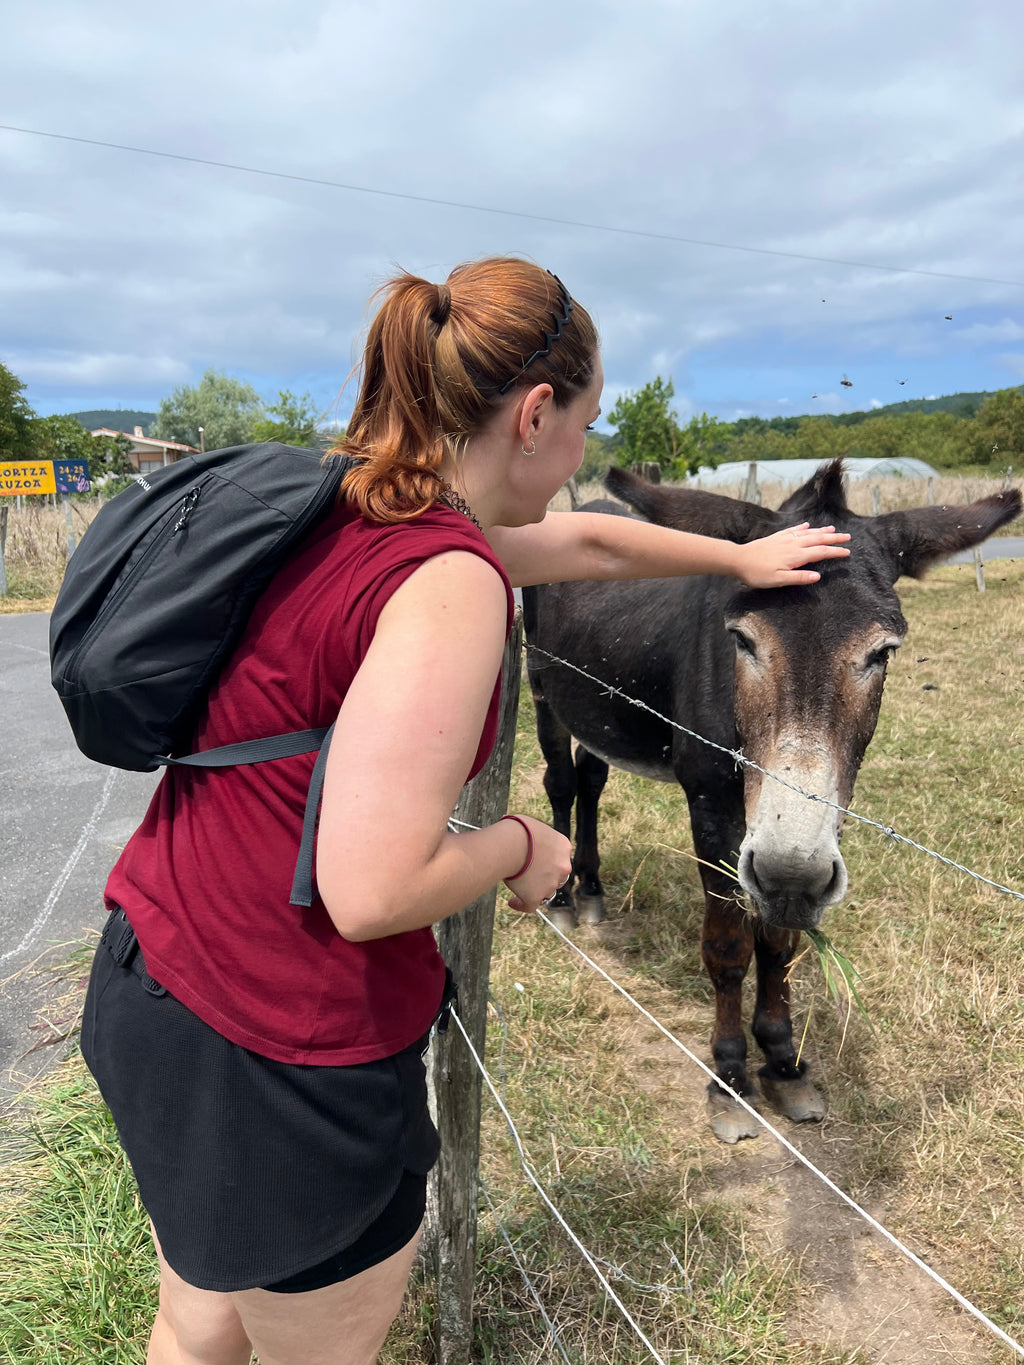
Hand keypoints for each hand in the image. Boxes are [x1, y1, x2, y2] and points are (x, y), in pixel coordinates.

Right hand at [502, 815, 571, 913]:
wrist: (511, 842)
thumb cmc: (517, 829)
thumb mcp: (534, 827)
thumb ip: (538, 839)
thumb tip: (528, 843)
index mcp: (563, 846)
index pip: (560, 858)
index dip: (548, 862)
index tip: (539, 864)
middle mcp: (563, 866)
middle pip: (556, 876)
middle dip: (545, 877)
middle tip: (529, 876)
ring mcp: (551, 883)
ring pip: (545, 892)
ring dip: (534, 890)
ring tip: (518, 886)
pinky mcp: (536, 896)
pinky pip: (530, 905)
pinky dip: (521, 905)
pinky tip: (513, 902)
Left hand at [735, 523, 850, 587]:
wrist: (738, 559)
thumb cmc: (757, 573)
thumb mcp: (778, 580)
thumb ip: (798, 578)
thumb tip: (817, 577)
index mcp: (795, 556)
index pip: (820, 552)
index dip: (835, 552)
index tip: (847, 552)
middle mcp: (793, 544)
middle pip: (817, 539)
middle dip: (834, 538)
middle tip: (847, 537)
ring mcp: (784, 539)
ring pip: (807, 533)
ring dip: (822, 530)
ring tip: (833, 528)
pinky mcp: (776, 537)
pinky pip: (793, 529)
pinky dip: (802, 527)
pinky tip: (807, 525)